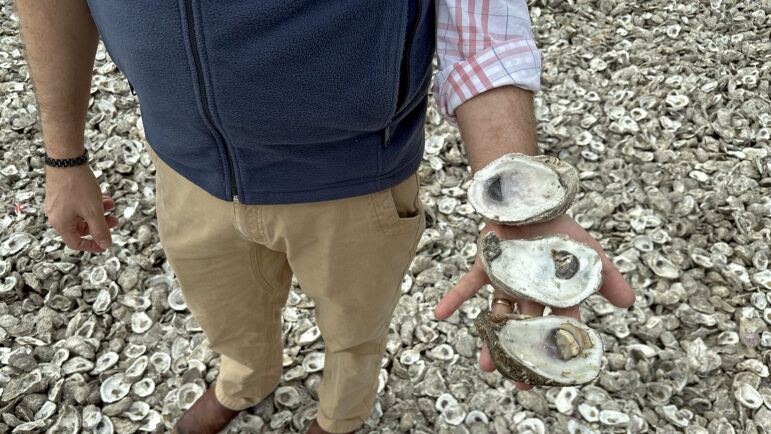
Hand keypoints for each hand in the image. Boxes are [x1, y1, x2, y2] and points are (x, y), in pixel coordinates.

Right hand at [44, 165, 117, 251]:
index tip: (105, 244)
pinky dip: (92, 202)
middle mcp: (56, 215)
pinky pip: (78, 204)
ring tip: (112, 205)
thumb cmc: (78, 186)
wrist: (66, 159)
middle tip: (115, 220)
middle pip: (80, 228)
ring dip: (98, 211)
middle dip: (99, 224)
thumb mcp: (93, 211)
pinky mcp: (62, 193)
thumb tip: (105, 245)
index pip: (75, 243)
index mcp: (61, 223)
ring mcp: (58, 204)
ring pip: (82, 214)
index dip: (92, 245)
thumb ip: (100, 230)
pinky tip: (104, 196)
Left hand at [434, 214, 634, 388]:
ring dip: (490, 338)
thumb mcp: (590, 251)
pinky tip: (440, 316)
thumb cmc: (561, 228)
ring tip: (485, 364)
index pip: (560, 323)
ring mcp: (505, 280)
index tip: (558, 374)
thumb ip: (608, 277)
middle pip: (525, 327)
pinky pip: (466, 285)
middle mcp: (528, 291)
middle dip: (523, 354)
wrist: (531, 199)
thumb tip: (630, 303)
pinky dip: (454, 299)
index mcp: (554, 292)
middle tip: (519, 381)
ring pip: (497, 314)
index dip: (560, 347)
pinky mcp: (485, 265)